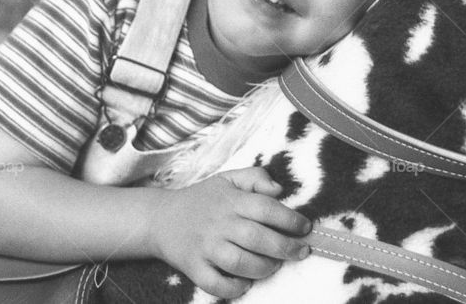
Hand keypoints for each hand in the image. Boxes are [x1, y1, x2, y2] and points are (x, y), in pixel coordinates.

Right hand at [150, 167, 311, 298]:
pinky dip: (234, 287)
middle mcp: (219, 223)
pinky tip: (246, 281)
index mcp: (230, 201)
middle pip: (257, 238)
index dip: (290, 219)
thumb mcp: (228, 179)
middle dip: (285, 247)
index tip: (305, 227)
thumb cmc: (203, 199)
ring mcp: (205, 247)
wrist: (160, 218)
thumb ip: (256, 178)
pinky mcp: (193, 268)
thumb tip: (279, 190)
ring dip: (264, 267)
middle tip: (301, 251)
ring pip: (240, 263)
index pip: (266, 208)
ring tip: (275, 265)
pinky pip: (216, 284)